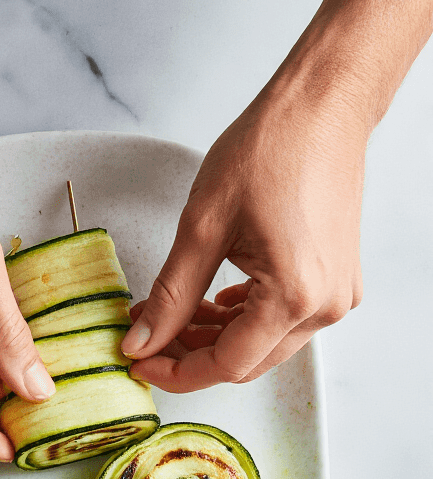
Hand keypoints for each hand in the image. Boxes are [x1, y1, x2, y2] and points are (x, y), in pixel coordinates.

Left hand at [122, 84, 365, 388]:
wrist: (324, 106)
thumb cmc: (271, 148)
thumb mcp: (203, 226)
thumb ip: (170, 295)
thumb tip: (141, 343)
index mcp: (293, 296)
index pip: (226, 365)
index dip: (177, 372)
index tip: (140, 362)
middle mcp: (323, 307)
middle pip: (246, 362)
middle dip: (192, 355)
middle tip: (149, 334)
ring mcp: (336, 297)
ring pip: (264, 345)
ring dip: (216, 337)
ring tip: (175, 311)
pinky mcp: (337, 283)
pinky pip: (285, 322)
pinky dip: (244, 319)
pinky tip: (214, 300)